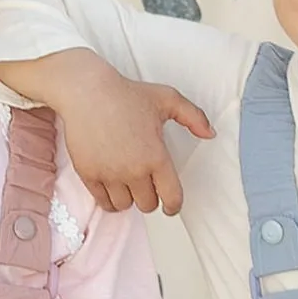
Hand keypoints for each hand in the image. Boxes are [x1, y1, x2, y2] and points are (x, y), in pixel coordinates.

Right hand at [0, 48, 212, 215]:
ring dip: (128, 198)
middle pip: (147, 205)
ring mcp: (110, 174)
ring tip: (127, 184)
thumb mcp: (167, 98)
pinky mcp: (89, 174)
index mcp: (157, 156)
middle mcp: (134, 170)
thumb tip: (210, 134)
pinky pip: (103, 202)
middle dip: (149, 197)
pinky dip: (109, 199)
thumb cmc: (127, 94)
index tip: (170, 206)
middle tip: (146, 184)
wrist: (87, 92)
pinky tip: (112, 187)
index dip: (173, 206)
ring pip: (124, 206)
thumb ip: (194, 117)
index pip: (172, 197)